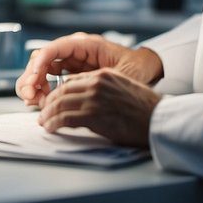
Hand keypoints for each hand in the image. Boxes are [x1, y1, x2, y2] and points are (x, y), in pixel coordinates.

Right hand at [15, 32, 162, 107]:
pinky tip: (42, 102)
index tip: (34, 81)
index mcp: (85, 44)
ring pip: (40, 70)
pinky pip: (48, 80)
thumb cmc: (136, 68)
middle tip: (30, 96)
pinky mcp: (68, 74)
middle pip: (41, 59)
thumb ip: (98, 78)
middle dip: (31, 77)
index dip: (40, 64)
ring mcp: (69, 62)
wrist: (146, 69)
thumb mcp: (120, 74)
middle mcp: (73, 50)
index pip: (54, 49)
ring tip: (35, 102)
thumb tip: (74, 87)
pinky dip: (41, 91)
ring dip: (33, 85)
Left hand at [37, 68, 160, 147]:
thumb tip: (88, 98)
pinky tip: (51, 128)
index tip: (53, 101)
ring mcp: (94, 99)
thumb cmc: (145, 108)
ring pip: (60, 104)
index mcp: (103, 74)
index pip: (71, 81)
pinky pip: (65, 118)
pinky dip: (54, 123)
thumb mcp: (123, 87)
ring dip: (48, 114)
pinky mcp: (93, 115)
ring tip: (44, 122)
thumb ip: (104, 88)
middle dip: (49, 103)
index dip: (58, 92)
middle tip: (43, 113)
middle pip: (62, 91)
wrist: (158, 119)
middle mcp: (96, 84)